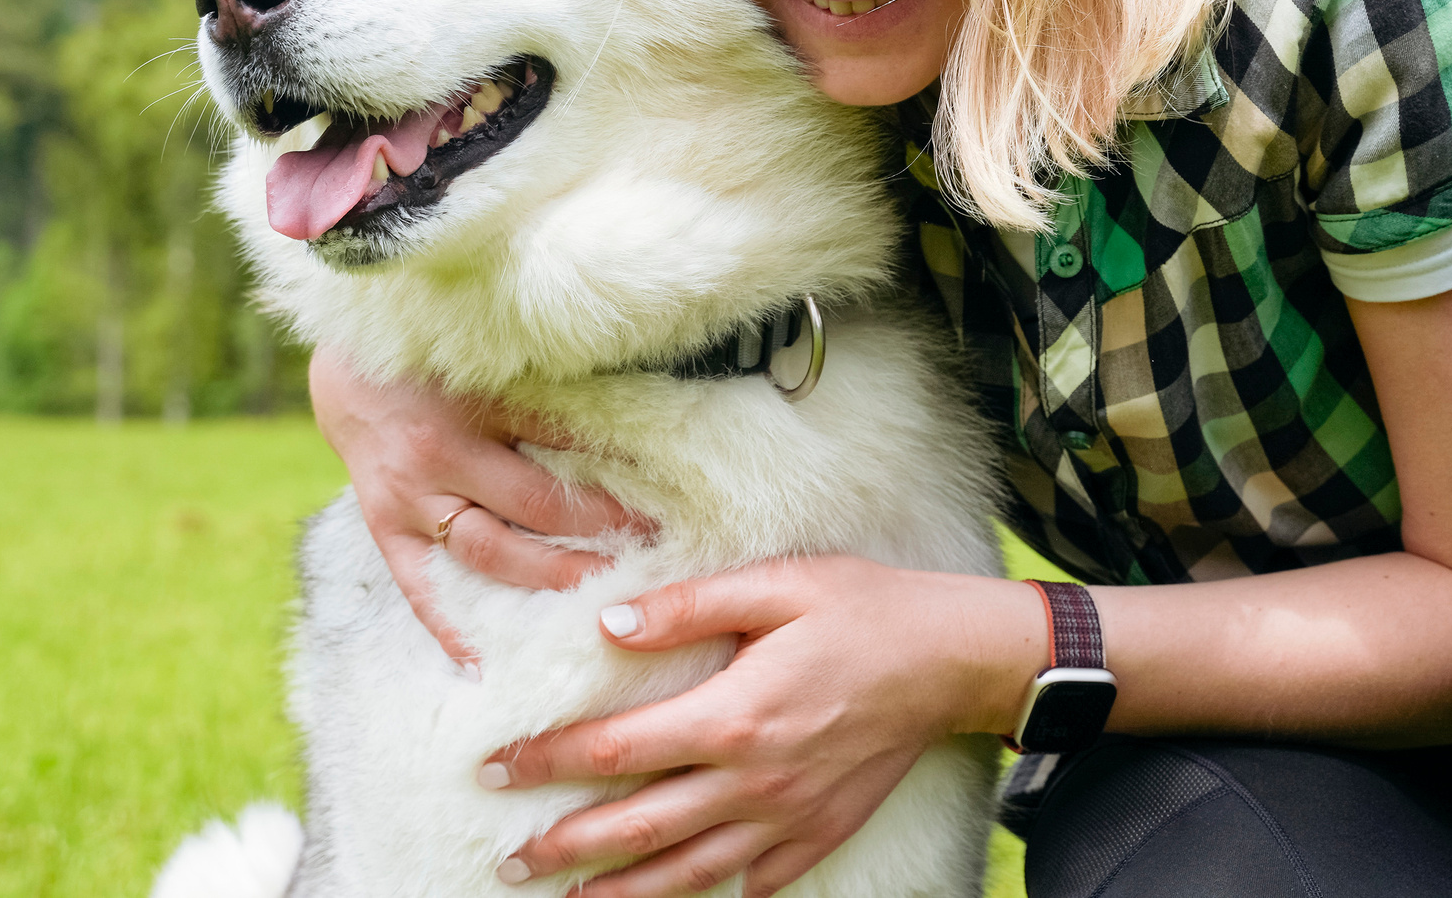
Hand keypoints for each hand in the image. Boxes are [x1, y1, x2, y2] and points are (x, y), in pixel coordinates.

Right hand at [309, 346, 652, 662]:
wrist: (347, 369)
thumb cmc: (435, 356)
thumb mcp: (493, 358)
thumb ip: (547, 388)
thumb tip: (630, 423)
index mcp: (477, 399)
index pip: (566, 438)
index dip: (621, 465)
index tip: (674, 489)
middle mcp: (442, 452)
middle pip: (537, 505)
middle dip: (601, 530)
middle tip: (658, 550)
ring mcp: (409, 497)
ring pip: (491, 553)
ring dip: (551, 578)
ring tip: (604, 598)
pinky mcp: (384, 528)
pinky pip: (420, 589)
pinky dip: (451, 629)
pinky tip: (485, 666)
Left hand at [479, 558, 1042, 896]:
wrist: (955, 659)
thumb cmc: (866, 609)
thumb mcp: (777, 584)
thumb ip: (687, 606)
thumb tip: (607, 627)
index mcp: (734, 715)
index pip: (616, 749)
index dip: (548, 761)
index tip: (496, 767)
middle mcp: (754, 781)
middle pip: (638, 828)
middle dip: (565, 845)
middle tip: (510, 858)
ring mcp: (788, 817)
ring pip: (687, 871)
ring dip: (622, 891)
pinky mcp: (820, 833)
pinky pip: (754, 880)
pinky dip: (712, 893)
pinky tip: (682, 897)